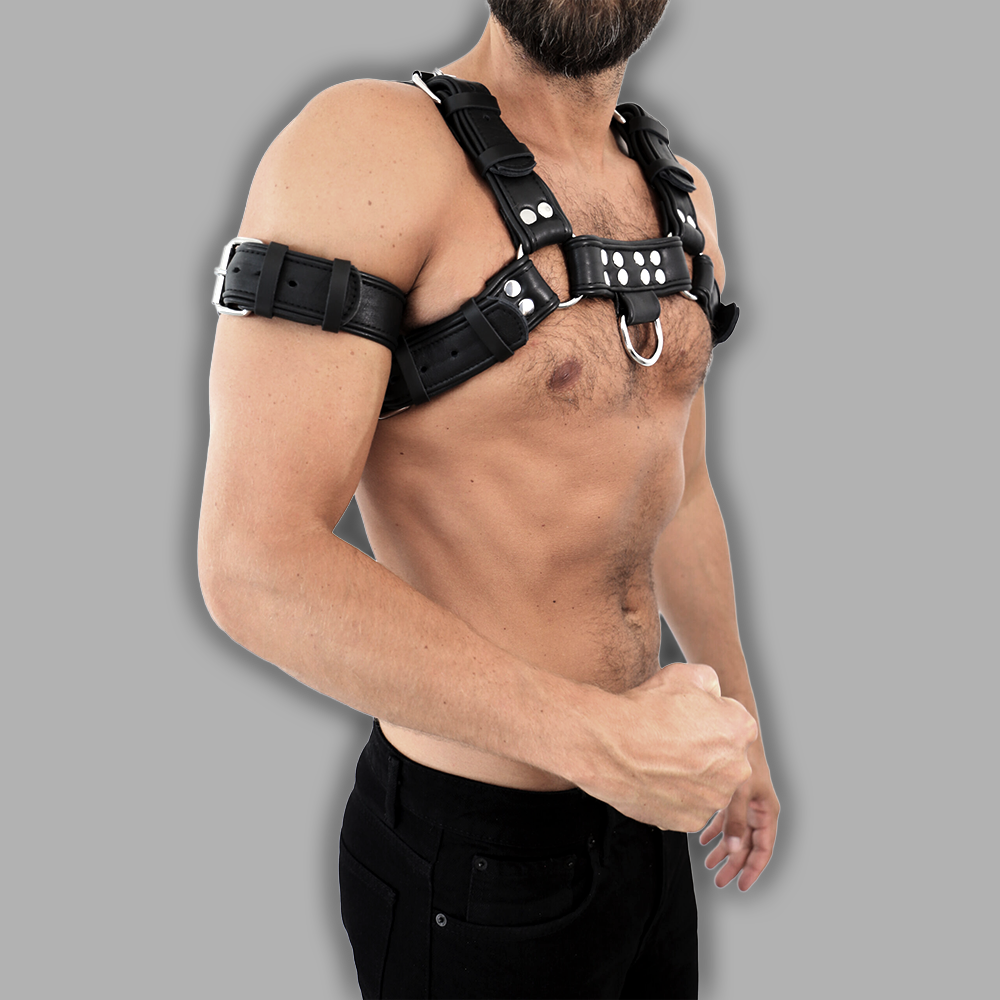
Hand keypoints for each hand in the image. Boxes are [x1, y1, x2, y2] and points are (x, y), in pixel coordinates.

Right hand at [577, 662, 758, 831]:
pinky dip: (676, 794)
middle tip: (674, 738)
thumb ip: (712, 683)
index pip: (736, 724)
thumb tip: (714, 695)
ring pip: (709, 784)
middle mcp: (736, 769)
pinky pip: (689, 805)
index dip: (710, 717)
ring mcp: (713, 798)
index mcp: (740, 731)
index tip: (689, 718)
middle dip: (707, 749)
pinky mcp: (691, 819)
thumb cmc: (645, 708)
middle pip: (726, 757)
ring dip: (693, 773)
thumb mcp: (685, 674)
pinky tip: (656, 776)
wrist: (608, 743)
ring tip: (662, 757)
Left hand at [699, 750, 778, 890]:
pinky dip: (716, 831)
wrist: (737, 733)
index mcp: (766, 812)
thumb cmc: (743, 759)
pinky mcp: (735, 797)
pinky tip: (703, 840)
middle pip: (747, 846)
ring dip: (724, 851)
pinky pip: (727, 820)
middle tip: (720, 881)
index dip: (753, 869)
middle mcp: (758, 811)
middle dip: (734, 865)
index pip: (763, 849)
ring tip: (709, 866)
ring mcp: (747, 804)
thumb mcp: (738, 792)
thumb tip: (732, 849)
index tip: (742, 885)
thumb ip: (735, 820)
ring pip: (736, 835)